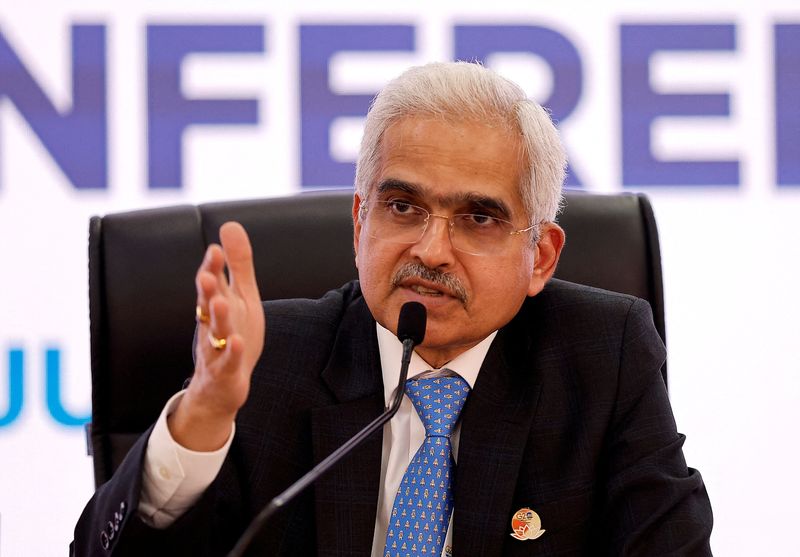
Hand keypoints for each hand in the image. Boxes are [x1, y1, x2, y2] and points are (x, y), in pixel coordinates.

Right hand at [168, 222, 264, 450]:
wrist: (220, 386)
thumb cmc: (232, 334)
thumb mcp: (241, 296)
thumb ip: (238, 263)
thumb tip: (230, 225)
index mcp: (216, 305)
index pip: (211, 284)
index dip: (212, 268)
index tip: (215, 249)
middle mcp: (212, 324)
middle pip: (207, 305)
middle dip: (207, 290)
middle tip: (207, 274)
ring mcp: (217, 349)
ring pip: (214, 332)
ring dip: (217, 317)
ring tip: (221, 302)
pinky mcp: (226, 372)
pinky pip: (228, 362)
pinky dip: (232, 352)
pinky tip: (237, 341)